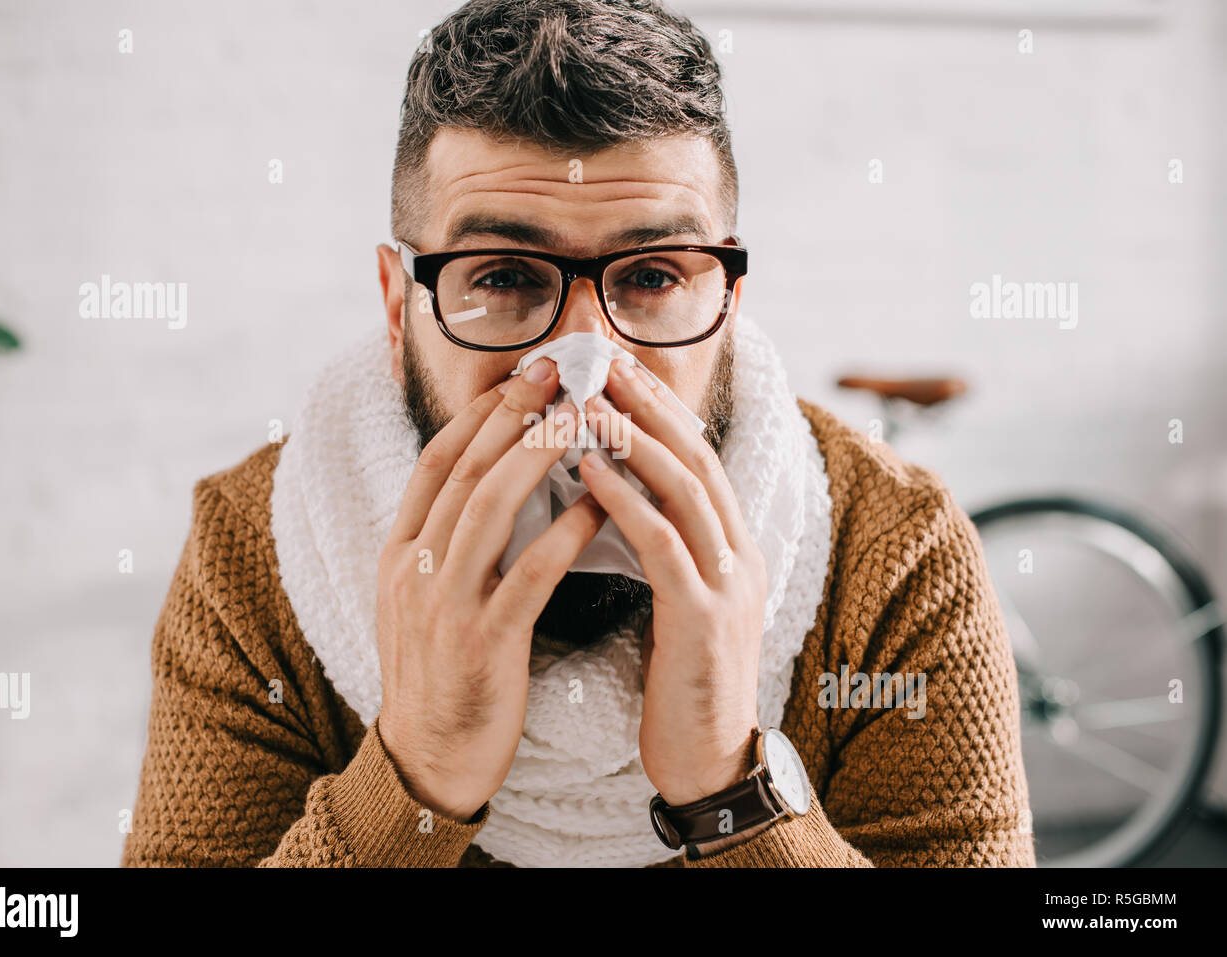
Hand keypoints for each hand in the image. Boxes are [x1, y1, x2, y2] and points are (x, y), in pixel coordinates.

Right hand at [376, 357, 607, 820]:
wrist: (426, 762)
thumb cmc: (440, 677)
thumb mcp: (422, 601)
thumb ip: (447, 544)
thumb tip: (490, 485)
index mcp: (399, 553)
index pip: (436, 463)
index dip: (478, 413)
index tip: (521, 376)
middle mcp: (413, 569)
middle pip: (463, 470)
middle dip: (511, 413)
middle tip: (556, 370)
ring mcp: (442, 605)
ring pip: (488, 508)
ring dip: (537, 455)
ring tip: (580, 416)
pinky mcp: (482, 642)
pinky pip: (528, 574)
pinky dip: (564, 532)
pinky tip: (598, 505)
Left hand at [579, 357, 765, 806]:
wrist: (709, 761)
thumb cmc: (681, 682)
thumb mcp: (679, 602)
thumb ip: (662, 547)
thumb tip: (612, 493)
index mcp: (734, 547)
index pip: (698, 457)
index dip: (660, 408)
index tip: (617, 368)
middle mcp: (741, 554)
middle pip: (696, 457)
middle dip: (648, 404)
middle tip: (602, 361)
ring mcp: (729, 584)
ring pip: (684, 489)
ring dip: (634, 439)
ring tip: (587, 402)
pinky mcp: (705, 619)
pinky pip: (663, 545)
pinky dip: (625, 502)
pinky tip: (587, 473)